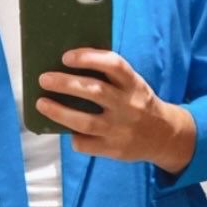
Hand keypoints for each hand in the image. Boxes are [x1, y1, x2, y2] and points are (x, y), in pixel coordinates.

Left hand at [37, 50, 194, 172]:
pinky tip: (66, 130)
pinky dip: (73, 137)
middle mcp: (128, 105)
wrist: (164, 136)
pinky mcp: (114, 150)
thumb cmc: (139, 103)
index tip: (66, 57)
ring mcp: (120, 129)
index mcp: (133, 84)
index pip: (113, 65)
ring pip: (85, 122)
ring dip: (59, 112)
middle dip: (65, 84)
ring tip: (41, 103)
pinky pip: (86, 144)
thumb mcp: (133, 85)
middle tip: (44, 79)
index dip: (89, 58)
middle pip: (94, 92)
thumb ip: (111, 77)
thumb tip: (68, 68)